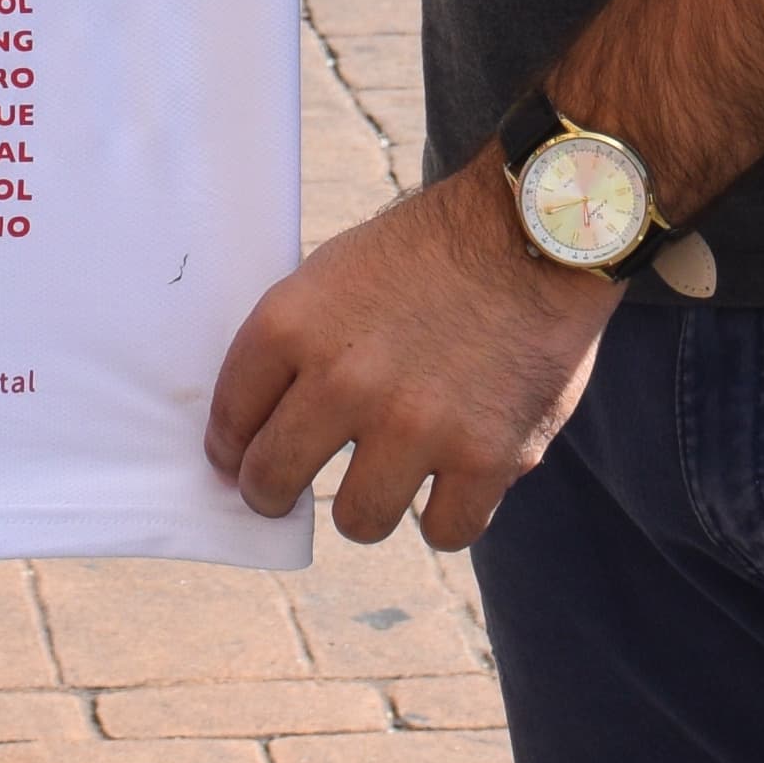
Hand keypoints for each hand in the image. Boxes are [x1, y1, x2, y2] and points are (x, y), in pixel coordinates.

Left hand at [203, 160, 621, 552]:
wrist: (534, 232)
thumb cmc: (429, 252)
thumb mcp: (333, 271)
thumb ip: (293, 347)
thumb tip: (253, 431)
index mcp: (293, 325)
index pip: (230, 417)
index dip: (229, 448)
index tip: (237, 461)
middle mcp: (345, 381)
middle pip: (272, 481)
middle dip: (272, 493)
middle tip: (286, 493)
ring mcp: (416, 426)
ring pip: (359, 520)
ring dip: (370, 503)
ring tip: (388, 476)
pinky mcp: (486, 456)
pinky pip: (445, 530)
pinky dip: (447, 514)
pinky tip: (450, 484)